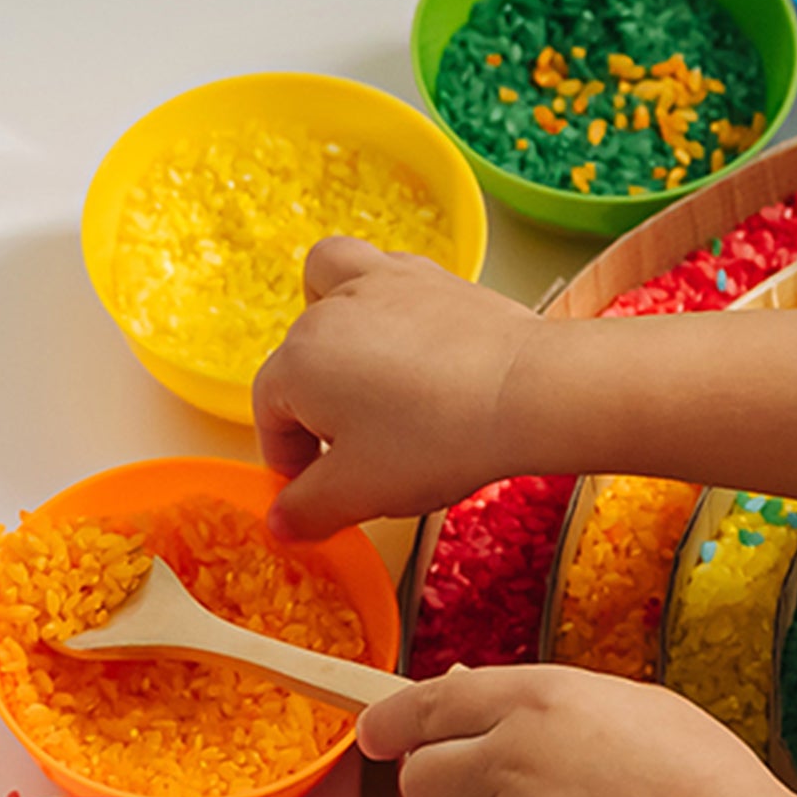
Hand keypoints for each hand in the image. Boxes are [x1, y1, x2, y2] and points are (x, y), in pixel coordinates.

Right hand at [253, 239, 538, 538]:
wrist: (527, 392)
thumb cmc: (439, 438)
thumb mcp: (359, 492)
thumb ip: (308, 509)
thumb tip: (282, 521)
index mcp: (299, 362)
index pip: (269, 413)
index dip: (287, 458)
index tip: (313, 489)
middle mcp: (332, 310)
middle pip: (301, 360)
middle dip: (314, 407)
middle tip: (352, 453)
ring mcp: (385, 284)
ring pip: (332, 285)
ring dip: (332, 323)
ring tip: (361, 370)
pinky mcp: (435, 278)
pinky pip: (391, 276)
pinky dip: (390, 303)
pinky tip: (415, 342)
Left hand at [358, 667, 796, 796]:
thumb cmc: (702, 780)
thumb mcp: (629, 708)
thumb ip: (547, 706)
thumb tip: (485, 701)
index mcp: (538, 701)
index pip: (434, 702)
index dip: (395, 719)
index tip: (373, 731)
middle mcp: (510, 758)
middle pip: (421, 778)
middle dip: (443, 788)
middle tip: (493, 796)